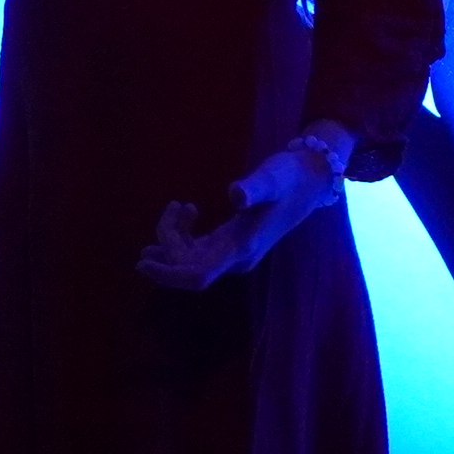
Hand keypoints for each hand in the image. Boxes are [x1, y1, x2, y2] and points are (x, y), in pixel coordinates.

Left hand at [137, 127, 351, 290]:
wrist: (310, 180)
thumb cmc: (290, 177)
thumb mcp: (271, 177)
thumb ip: (254, 188)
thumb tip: (235, 194)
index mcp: (241, 250)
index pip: (198, 276)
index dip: (168, 275)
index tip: (143, 263)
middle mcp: (235, 259)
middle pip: (187, 266)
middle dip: (169, 242)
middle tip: (174, 206)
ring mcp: (232, 254)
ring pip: (189, 258)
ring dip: (174, 237)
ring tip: (176, 207)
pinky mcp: (230, 244)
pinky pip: (197, 249)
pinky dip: (183, 234)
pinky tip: (185, 211)